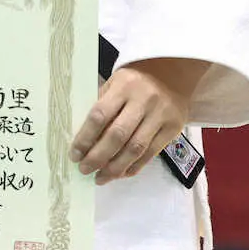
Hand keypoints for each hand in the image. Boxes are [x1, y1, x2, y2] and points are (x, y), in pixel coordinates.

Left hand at [70, 58, 209, 184]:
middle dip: (98, 157)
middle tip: (84, 169)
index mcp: (124, 86)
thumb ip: (102, 106)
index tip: (74, 154)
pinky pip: (151, 153)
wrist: (173, 71)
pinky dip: (134, 167)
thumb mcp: (115, 83)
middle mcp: (143, 100)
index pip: (100, 115)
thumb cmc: (135, 79)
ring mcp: (160, 115)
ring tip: (100, 178)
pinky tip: (120, 173)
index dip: (85, 138)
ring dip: (115, 168)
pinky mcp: (173, 128)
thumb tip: (84, 140)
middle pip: (117, 135)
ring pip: (135, 148)